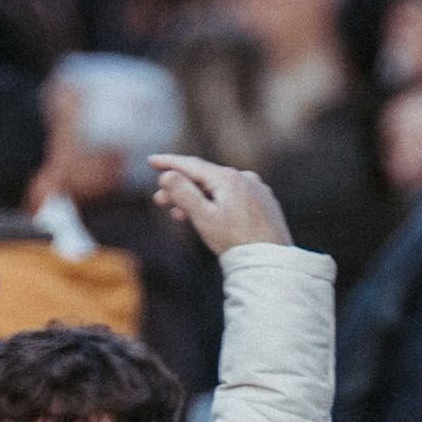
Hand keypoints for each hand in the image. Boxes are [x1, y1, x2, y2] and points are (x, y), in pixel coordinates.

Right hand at [150, 155, 294, 253]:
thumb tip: (168, 174)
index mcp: (229, 178)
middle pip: (205, 177)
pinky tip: (207, 216)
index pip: (192, 164)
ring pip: (219, 188)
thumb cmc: (235, 240)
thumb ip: (183, 193)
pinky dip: (215, 203)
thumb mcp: (203, 217)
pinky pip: (234, 197)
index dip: (169, 162)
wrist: (270, 261)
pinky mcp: (264, 203)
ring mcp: (257, 189)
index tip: (151, 160)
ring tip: (178, 213)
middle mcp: (246, 178)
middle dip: (180, 188)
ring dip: (196, 198)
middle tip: (159, 201)